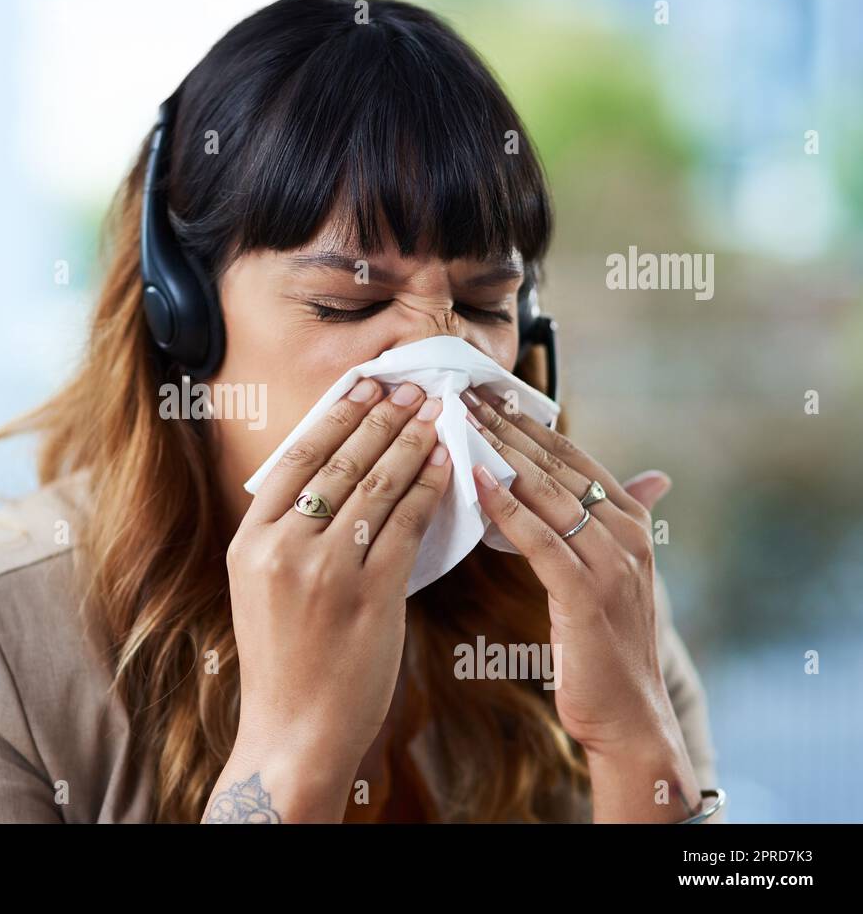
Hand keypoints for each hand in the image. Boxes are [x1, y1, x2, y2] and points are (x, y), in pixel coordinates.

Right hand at [227, 378, 451, 775]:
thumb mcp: (259, 589)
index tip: (366, 386)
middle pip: (339, 462)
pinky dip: (428, 490)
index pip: (297, 458)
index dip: (336, 414)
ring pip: (376, 487)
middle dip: (381, 417)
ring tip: (434, 415)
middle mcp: (282, 549)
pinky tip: (445, 467)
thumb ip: (285, 535)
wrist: (293, 732)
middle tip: (411, 387)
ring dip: (411, 443)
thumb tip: (332, 478)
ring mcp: (325, 572)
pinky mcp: (369, 596)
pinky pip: (406, 526)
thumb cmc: (284, 662)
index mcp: (250, 542)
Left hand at [460, 387, 685, 760]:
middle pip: (556, 465)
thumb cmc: (607, 646)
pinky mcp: (588, 595)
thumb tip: (652, 479)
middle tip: (461, 393)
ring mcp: (612, 564)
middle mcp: (627, 535)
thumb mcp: (614, 575)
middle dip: (506, 426)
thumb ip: (614, 523)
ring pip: (547, 493)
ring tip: (458, 421)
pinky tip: (475, 481)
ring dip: (499, 454)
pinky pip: (540, 539)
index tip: (484, 392)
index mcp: (631, 522)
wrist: (630, 718)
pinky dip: (507, 507)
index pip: (571, 455)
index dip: (527, 422)